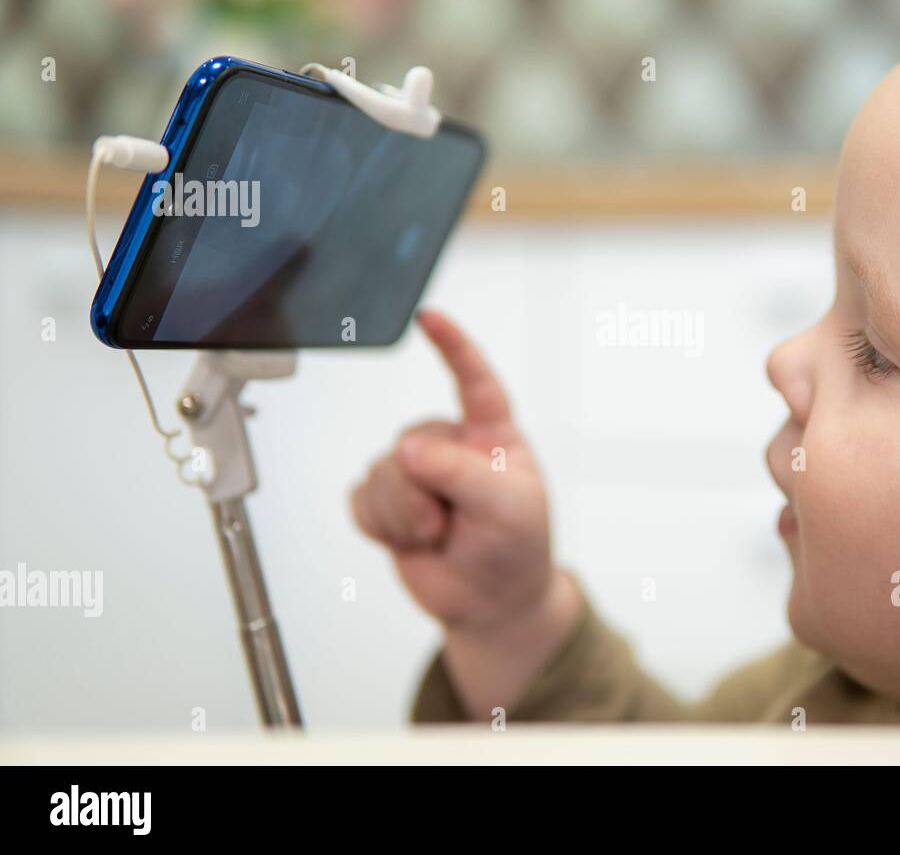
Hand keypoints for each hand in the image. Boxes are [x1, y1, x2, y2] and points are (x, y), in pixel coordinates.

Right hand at [351, 309, 557, 635]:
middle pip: (409, 445)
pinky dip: (383, 526)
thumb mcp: (508, 508)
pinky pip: (361, 500)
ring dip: (405, 516)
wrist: (492, 602)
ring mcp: (415, 472)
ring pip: (381, 474)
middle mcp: (450, 445)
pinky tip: (411, 538)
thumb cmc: (516, 548)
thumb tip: (407, 449)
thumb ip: (462, 474)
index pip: (474, 381)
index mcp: (491, 436)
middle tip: (452, 524)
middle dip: (423, 492)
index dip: (453, 347)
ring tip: (438, 534)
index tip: (429, 318)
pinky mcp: (386, 501)